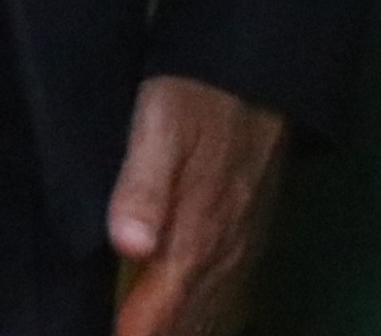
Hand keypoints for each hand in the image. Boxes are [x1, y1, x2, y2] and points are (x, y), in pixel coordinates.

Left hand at [107, 74, 284, 335]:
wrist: (257, 70)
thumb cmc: (196, 96)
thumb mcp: (160, 126)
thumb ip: (143, 185)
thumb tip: (127, 245)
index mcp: (196, 233)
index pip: (159, 314)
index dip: (133, 333)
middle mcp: (223, 250)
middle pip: (186, 322)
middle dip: (156, 331)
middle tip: (123, 330)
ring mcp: (241, 244)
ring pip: (209, 312)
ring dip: (180, 328)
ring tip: (148, 329)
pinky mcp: (250, 233)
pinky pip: (228, 294)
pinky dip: (205, 316)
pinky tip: (191, 320)